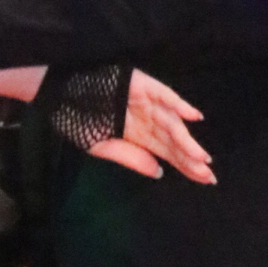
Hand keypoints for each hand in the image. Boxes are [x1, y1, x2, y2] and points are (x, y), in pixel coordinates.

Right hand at [88, 70, 214, 183]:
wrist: (58, 96)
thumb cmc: (77, 121)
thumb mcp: (103, 147)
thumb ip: (131, 158)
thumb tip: (160, 173)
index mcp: (139, 135)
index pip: (168, 152)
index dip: (186, 166)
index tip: (204, 180)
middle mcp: (148, 119)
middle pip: (174, 142)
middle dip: (191, 159)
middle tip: (208, 177)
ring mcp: (147, 102)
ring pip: (172, 123)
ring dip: (186, 141)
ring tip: (200, 158)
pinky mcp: (143, 86)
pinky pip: (164, 95)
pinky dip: (178, 105)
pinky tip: (193, 117)